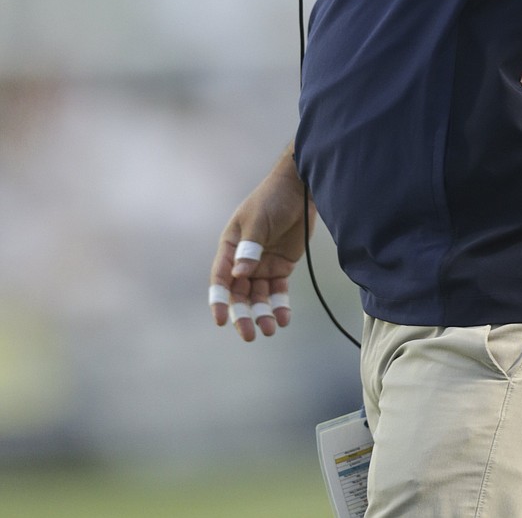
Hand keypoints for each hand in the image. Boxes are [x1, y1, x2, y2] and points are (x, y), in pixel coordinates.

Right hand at [209, 147, 310, 341]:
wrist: (300, 189)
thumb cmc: (272, 199)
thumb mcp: (258, 221)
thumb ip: (250, 248)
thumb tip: (240, 275)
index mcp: (230, 247)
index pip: (221, 278)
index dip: (219, 300)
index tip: (219, 319)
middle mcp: (243, 260)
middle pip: (239, 294)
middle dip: (243, 315)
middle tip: (249, 335)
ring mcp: (262, 265)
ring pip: (259, 297)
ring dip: (263, 314)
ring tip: (271, 329)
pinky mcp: (281, 267)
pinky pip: (278, 291)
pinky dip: (280, 305)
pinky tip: (284, 318)